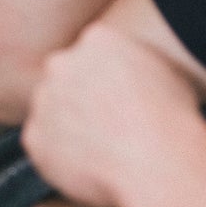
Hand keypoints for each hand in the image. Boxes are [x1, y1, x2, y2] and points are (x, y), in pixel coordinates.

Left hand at [22, 21, 205, 206]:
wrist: (155, 159)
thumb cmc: (171, 118)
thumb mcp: (164, 70)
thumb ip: (132, 62)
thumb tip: (129, 72)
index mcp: (96, 39)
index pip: (90, 53)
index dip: (105, 79)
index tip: (118, 100)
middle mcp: (62, 63)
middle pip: (64, 78)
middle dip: (79, 98)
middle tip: (106, 125)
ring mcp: (44, 100)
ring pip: (51, 112)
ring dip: (67, 127)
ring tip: (104, 150)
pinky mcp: (34, 137)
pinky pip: (43, 146)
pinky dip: (59, 157)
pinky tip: (90, 168)